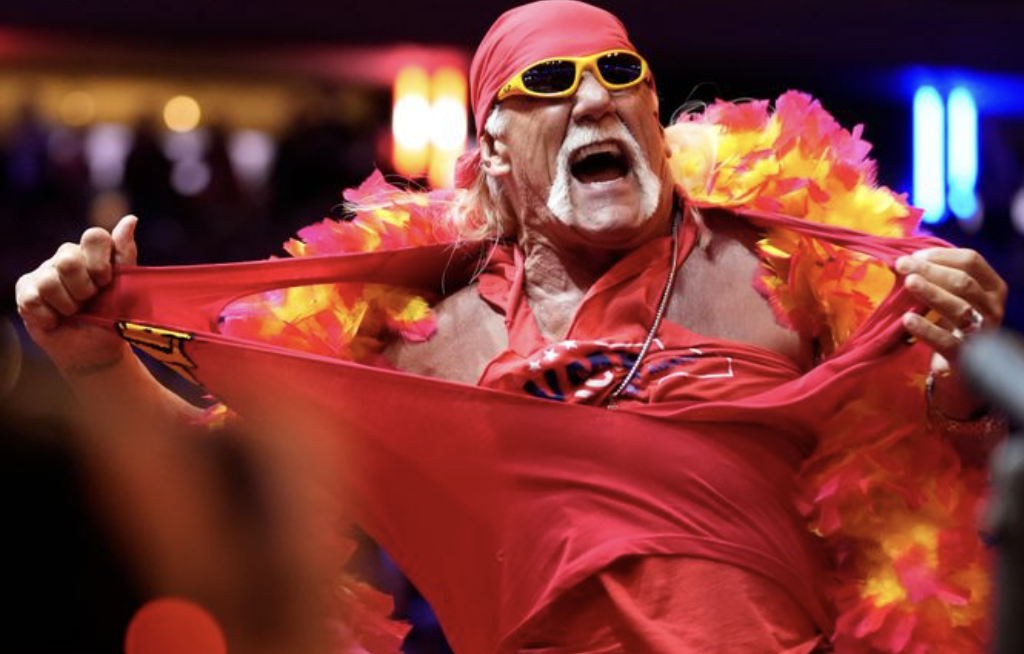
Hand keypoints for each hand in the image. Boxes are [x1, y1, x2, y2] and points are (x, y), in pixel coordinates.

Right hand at [15, 215, 138, 375]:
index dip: (100, 263)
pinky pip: (33, 298)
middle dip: (83, 289)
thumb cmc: (112, 317)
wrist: (95, 350)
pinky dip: (50, 316)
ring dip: (68, 305)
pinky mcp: (26, 290)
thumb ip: (125, 254)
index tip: (105, 283)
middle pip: (68, 260)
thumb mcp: (126, 288)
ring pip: (49, 280)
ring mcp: (44, 271)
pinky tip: (57, 320)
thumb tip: (131, 219)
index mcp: (94, 252)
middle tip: (89, 301)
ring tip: (75, 312)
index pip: (94, 236)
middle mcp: (68, 257)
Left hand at [896, 247, 1007, 416]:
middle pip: (964, 282)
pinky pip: (946, 341)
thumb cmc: (950, 324)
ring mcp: (982, 333)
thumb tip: (901, 259)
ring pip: (959, 308)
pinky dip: (926, 329)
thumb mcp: (949, 297)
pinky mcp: (965, 357)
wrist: (957, 367)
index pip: (971, 261)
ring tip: (908, 283)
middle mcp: (992, 308)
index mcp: (992, 287)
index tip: (914, 255)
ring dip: (932, 293)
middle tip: (903, 265)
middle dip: (931, 271)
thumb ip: (933, 278)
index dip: (941, 256)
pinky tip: (907, 319)